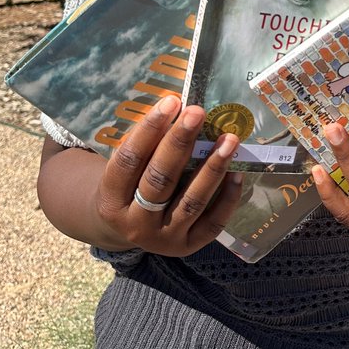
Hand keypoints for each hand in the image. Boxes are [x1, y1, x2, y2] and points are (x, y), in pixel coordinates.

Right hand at [93, 95, 242, 254]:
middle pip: (159, 180)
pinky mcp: (189, 247)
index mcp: (111, 200)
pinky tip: (238, 171)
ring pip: (190, 201)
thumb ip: (148, 145)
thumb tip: (181, 109)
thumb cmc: (133, 185)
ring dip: (212, 168)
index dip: (149, 130)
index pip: (129, 161)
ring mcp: (163, 239)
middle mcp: (135, 224)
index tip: (171, 101)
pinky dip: (227, 196)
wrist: (131, 230)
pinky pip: (213, 222)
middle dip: (180, 143)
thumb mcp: (128, 169)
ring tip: (229, 139)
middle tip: (198, 112)